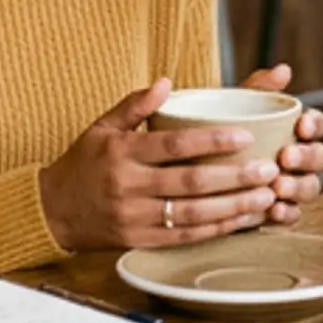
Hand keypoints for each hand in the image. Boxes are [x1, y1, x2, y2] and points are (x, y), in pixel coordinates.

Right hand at [38, 79, 279, 251]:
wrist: (54, 210)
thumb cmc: (86, 162)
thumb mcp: (102, 126)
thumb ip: (135, 104)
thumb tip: (166, 82)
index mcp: (123, 153)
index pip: (174, 145)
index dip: (212, 141)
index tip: (246, 136)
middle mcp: (129, 186)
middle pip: (190, 183)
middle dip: (234, 177)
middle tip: (269, 169)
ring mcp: (134, 217)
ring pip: (192, 214)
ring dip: (233, 207)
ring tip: (266, 197)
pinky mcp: (140, 241)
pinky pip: (184, 237)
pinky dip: (216, 230)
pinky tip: (242, 220)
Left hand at [239, 64, 322, 224]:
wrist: (198, 170)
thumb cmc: (225, 133)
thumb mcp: (236, 108)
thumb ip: (259, 89)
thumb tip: (284, 69)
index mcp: (296, 131)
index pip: (317, 124)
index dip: (315, 125)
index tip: (301, 124)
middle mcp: (301, 158)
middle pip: (319, 157)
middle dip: (307, 157)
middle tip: (285, 156)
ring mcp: (293, 186)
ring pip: (311, 187)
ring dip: (298, 187)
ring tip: (278, 187)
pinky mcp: (281, 211)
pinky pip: (294, 215)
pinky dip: (287, 213)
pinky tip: (274, 211)